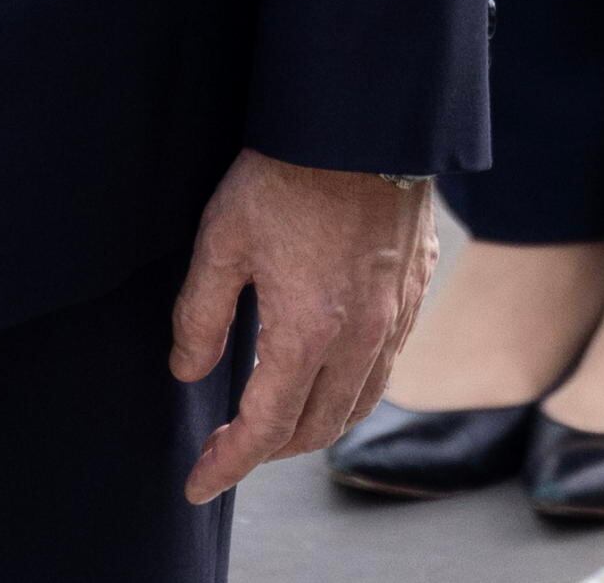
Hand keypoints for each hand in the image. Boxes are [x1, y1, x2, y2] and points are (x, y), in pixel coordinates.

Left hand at [169, 152, 437, 502]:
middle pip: (317, 428)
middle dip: (268, 453)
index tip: (198, 484)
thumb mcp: (222, 240)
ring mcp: (396, 315)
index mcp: (308, 331)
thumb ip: (201, 315)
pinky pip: (387, 365)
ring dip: (314, 427)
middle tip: (227, 451)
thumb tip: (189, 371)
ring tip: (274, 425)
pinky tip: (327, 375)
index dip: (229, 463)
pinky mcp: (415, 290)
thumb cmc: (288, 174)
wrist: (363, 119)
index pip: (266, 427)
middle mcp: (362, 337)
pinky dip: (352, 390)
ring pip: (359, 403)